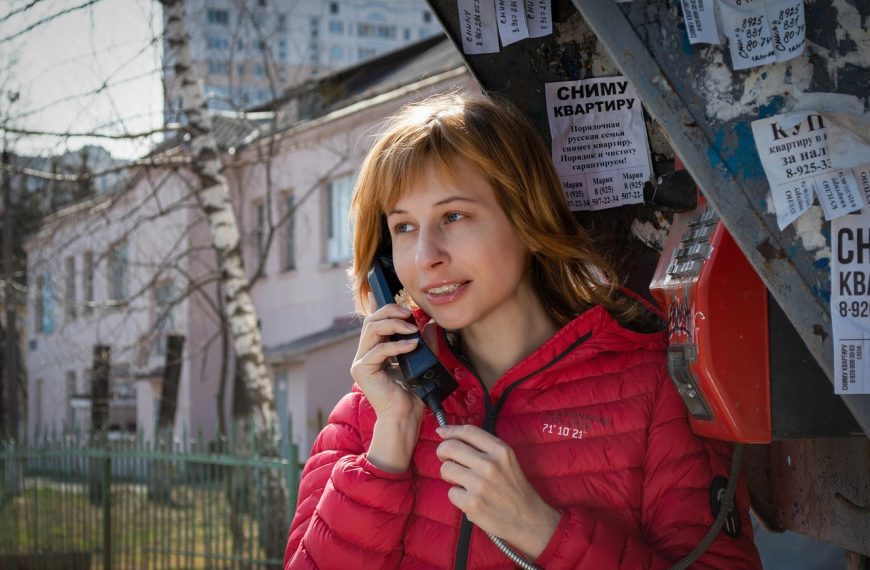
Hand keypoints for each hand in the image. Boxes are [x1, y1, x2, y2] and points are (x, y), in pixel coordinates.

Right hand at [351, 294, 424, 471]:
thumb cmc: (412, 394)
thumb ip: (425, 343)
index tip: (400, 303)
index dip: (383, 308)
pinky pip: (378, 350)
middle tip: (409, 314)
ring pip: (371, 330)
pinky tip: (412, 344)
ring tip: (412, 328)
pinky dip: (397, 345)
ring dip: (393, 324)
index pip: (376, 321)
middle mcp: (365, 353)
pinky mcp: (362, 370)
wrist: (405, 417)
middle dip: (390, 312)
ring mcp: (361, 362)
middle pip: (371, 321)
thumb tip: (431, 323)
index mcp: (375, 350)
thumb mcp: (421, 361)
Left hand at [436, 425, 559, 558]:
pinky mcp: (472, 504)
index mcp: (500, 450)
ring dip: (449, 475)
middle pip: (450, 447)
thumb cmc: (515, 489)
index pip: (468, 431)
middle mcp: (490, 464)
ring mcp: (480, 484)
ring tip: (462, 481)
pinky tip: (470, 499)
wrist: (529, 520)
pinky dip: (457, 496)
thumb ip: (484, 448)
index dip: (451, 429)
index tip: (442, 432)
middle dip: (442, 451)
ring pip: (446, 469)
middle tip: (445, 458)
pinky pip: (451, 492)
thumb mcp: (508, 460)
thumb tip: (449, 435)